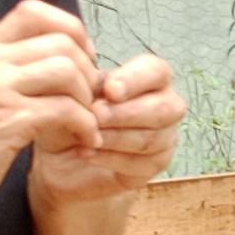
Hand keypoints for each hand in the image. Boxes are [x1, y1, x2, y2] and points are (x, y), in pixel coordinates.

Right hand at [0, 1, 102, 230]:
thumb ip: (9, 71)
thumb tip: (61, 57)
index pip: (33, 10)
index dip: (70, 30)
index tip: (82, 61)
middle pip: (61, 41)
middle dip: (88, 71)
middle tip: (91, 101)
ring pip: (67, 71)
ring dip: (88, 100)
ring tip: (87, 124)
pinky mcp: (6, 122)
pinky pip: (65, 109)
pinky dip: (86, 126)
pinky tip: (84, 142)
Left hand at [28, 52, 185, 210]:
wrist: (66, 152)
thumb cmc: (76, 111)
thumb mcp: (75, 90)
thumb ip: (87, 77)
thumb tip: (94, 69)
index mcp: (153, 77)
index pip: (157, 70)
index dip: (135, 80)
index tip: (109, 90)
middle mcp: (168, 105)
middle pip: (162, 108)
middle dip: (126, 113)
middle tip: (95, 115)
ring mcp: (166, 136)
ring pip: (151, 138)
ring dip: (115, 137)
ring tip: (86, 137)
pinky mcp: (157, 164)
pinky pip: (141, 163)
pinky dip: (111, 158)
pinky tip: (87, 153)